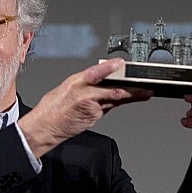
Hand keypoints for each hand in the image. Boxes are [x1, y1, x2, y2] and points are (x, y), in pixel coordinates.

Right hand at [18, 58, 152, 157]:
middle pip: (112, 90)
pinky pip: (107, 109)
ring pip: (114, 100)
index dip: (108, 68)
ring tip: (146, 93)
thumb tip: (101, 77)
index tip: (121, 64)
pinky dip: (115, 104)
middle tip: (147, 87)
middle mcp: (83, 94)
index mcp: (75, 82)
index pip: (94, 73)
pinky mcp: (92, 118)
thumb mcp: (66, 87)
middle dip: (131, 89)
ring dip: (131, 97)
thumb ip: (85, 82)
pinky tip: (125, 101)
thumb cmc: (52, 108)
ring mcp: (89, 108)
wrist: (44, 128)